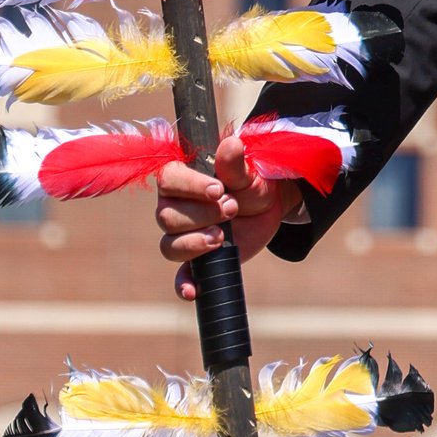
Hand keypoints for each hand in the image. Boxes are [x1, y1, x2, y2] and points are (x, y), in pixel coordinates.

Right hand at [155, 139, 289, 297]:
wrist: (269, 205)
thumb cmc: (251, 182)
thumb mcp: (248, 172)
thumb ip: (235, 163)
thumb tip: (230, 145)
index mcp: (179, 179)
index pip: (168, 181)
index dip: (191, 187)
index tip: (219, 190)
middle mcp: (173, 207)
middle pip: (167, 217)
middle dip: (201, 215)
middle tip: (232, 208)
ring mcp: (182, 235)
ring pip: (169, 245)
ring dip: (195, 244)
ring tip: (222, 237)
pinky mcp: (196, 259)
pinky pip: (181, 276)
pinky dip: (184, 285)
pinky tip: (193, 292)